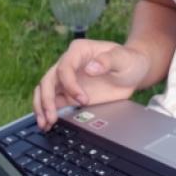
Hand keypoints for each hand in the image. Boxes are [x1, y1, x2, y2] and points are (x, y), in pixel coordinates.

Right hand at [33, 39, 149, 129]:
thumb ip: (108, 60)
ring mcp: (68, 79)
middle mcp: (69, 63)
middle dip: (47, 99)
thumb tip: (90, 68)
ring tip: (45, 124)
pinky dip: (48, 112)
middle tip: (51, 117)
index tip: (82, 99)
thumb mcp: (123, 58)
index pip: (64, 67)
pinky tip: (48, 124)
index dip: (70, 85)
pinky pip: (53, 102)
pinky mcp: (70, 94)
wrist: (133, 71)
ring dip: (42, 107)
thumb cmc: (129, 60)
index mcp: (79, 51)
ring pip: (45, 91)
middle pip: (48, 80)